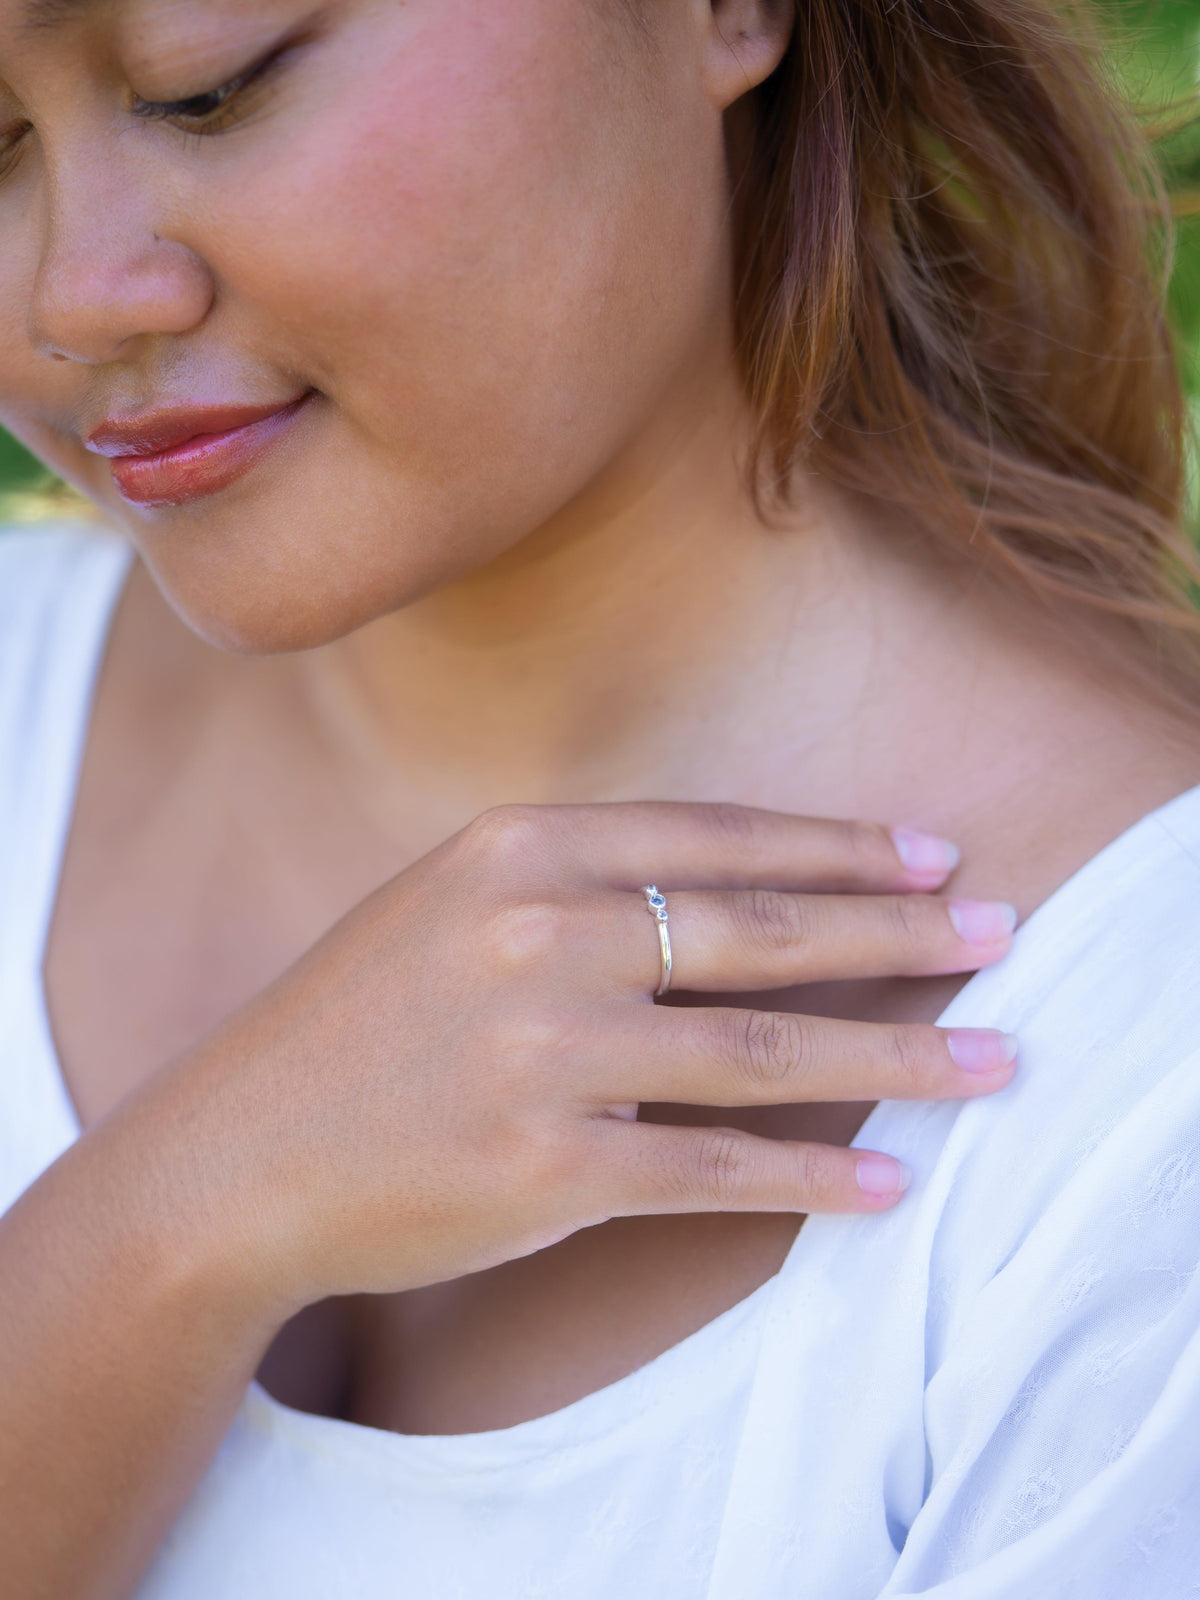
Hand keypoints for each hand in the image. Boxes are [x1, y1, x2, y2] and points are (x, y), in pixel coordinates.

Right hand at [143, 803, 1016, 1316]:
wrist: (239, 1153)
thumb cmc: (355, 1024)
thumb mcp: (451, 903)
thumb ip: (575, 880)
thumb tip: (731, 886)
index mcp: (517, 848)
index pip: (717, 836)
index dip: (838, 845)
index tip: (929, 853)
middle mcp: (540, 934)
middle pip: (764, 929)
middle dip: (900, 931)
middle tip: (998, 932)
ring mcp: (547, 1052)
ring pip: (766, 1052)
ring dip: (898, 1058)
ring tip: (990, 1064)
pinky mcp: (548, 1168)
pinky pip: (716, 1169)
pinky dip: (811, 1176)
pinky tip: (885, 1178)